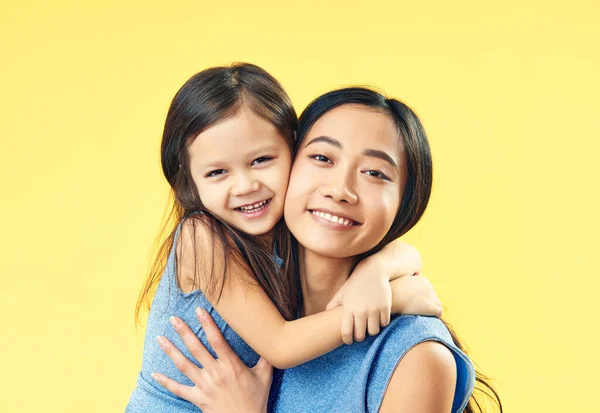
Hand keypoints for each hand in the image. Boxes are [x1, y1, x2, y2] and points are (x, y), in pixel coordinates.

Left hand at [152, 308, 271, 412]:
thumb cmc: (256, 400)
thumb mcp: (265, 376)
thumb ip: (265, 357)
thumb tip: (268, 339)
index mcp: (232, 365)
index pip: (217, 340)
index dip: (208, 324)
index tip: (200, 310)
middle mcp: (216, 373)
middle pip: (196, 348)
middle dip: (184, 332)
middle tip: (173, 319)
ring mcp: (205, 386)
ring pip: (184, 365)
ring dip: (171, 351)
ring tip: (160, 338)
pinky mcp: (198, 398)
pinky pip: (178, 389)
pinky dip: (166, 382)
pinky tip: (154, 374)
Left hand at [326, 256, 391, 344]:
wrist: (373, 271)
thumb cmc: (355, 283)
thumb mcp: (342, 292)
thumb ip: (333, 305)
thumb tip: (324, 316)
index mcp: (348, 309)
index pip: (346, 333)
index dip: (347, 340)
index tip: (349, 340)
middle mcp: (361, 310)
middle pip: (361, 336)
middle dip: (359, 337)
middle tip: (360, 334)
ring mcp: (374, 309)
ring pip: (373, 332)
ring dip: (371, 331)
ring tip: (369, 326)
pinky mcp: (385, 307)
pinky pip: (384, 323)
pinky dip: (381, 323)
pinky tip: (378, 318)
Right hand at [391, 274, 442, 316]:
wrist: (391, 300)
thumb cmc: (391, 293)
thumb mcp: (399, 281)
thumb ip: (407, 281)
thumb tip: (412, 278)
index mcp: (422, 280)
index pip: (428, 289)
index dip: (424, 297)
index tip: (418, 303)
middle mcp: (429, 287)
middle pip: (434, 296)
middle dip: (429, 303)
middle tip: (422, 311)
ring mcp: (431, 297)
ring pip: (438, 304)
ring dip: (433, 310)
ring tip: (427, 316)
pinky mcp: (431, 307)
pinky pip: (439, 312)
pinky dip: (436, 316)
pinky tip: (430, 319)